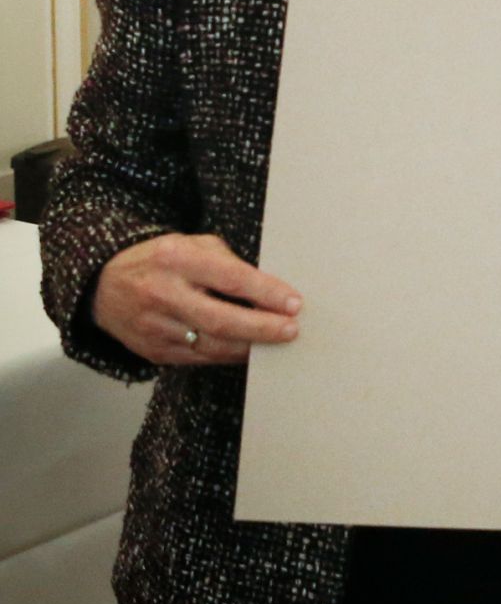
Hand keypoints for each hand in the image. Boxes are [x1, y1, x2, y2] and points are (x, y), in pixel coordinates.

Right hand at [91, 232, 301, 367]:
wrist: (103, 285)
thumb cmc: (160, 260)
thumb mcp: (192, 245)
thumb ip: (227, 262)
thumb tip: (268, 289)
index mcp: (176, 259)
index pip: (230, 278)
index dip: (265, 293)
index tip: (294, 303)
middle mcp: (163, 294)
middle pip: (221, 320)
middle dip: (262, 328)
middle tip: (292, 330)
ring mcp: (155, 327)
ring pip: (212, 346)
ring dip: (249, 348)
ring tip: (276, 343)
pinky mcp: (153, 352)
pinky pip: (199, 359)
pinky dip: (227, 356)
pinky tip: (247, 351)